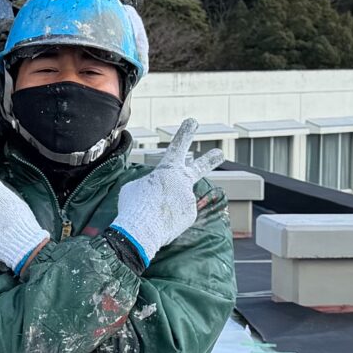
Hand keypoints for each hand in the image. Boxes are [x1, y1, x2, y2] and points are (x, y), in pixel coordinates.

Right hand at [112, 122, 227, 264]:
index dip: (185, 133)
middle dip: (210, 159)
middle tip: (219, 153)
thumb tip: (159, 191)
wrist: (140, 230)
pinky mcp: (190, 214)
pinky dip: (168, 218)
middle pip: (199, 168)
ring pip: (176, 201)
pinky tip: (160, 222)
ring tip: (152, 213)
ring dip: (164, 207)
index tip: (193, 121)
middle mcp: (182, 181)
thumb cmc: (133, 205)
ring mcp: (189, 198)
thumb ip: (150, 184)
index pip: (177, 146)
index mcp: (167, 170)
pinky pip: (178, 215)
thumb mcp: (135, 187)